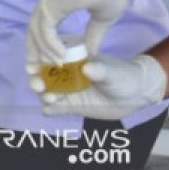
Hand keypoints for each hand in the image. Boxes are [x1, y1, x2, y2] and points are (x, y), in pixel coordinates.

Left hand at [27, 0, 133, 66]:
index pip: (43, 22)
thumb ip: (93, 35)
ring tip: (56, 64)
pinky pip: (45, 29)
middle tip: (38, 68)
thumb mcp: (103, 19)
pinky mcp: (52, 3)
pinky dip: (50, 44)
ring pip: (37, 29)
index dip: (42, 41)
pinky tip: (61, 55)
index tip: (46, 59)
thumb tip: (90, 53)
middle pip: (34, 27)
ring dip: (44, 49)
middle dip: (35, 49)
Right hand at [30, 54, 167, 119]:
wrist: (136, 95)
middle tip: (38, 85)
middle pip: (44, 76)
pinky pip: (58, 108)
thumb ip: (100, 70)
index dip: (38, 61)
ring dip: (43, 94)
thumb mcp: (113, 73)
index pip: (50, 58)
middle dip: (37, 80)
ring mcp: (69, 91)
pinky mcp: (73, 106)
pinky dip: (50, 109)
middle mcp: (67, 75)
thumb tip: (87, 68)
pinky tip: (47, 111)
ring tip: (49, 98)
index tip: (32, 66)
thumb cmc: (124, 76)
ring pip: (48, 92)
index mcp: (73, 60)